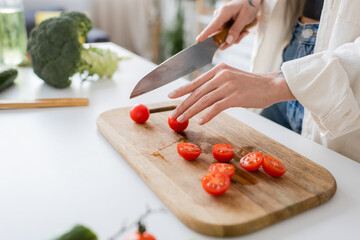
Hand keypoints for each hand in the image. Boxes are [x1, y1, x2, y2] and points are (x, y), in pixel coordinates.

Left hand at [168, 63, 294, 124]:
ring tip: (181, 119)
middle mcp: (221, 75)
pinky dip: (207, 115)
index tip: (170, 96)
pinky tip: (200, 121)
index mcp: (218, 69)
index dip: (182, 90)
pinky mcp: (235, 96)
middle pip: (197, 92)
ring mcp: (228, 85)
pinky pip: (216, 107)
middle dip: (183, 104)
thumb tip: (200, 94)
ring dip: (190, 111)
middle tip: (173, 113)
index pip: (196, 81)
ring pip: (203, 100)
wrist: (272, 85)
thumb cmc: (251, 84)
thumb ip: (216, 83)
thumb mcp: (231, 78)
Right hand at [196, 0, 261, 49]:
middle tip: (243, 34)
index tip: (198, 40)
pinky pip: (226, 35)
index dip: (205, 34)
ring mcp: (221, 21)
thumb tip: (228, 41)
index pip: (213, 25)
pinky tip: (242, 30)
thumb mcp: (245, 17)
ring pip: (223, 36)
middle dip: (230, 39)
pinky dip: (235, 36)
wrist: (252, 2)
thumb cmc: (249, 6)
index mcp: (223, 12)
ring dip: (235, 37)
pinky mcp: (223, 24)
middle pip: (218, 35)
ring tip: (244, 31)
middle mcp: (219, 16)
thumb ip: (236, 30)